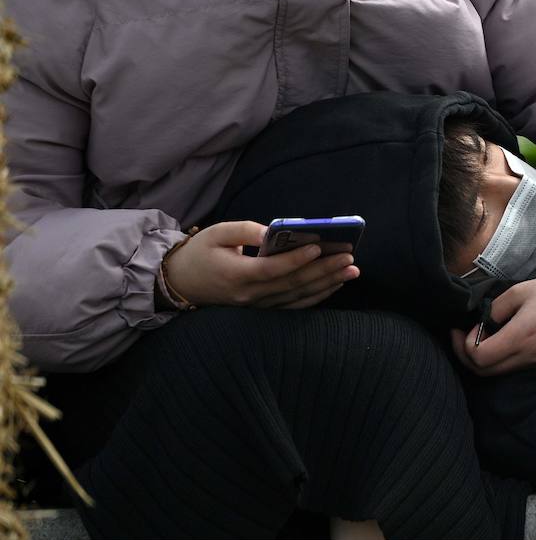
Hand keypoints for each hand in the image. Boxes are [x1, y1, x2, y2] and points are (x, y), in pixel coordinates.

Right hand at [162, 220, 359, 308]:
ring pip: (297, 297)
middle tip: (349, 257)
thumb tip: (274, 231)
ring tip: (351, 271)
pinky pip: (293, 306)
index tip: (319, 246)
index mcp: (236, 274)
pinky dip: (316, 296)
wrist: (179, 283)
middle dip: (324, 270)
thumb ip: (246, 230)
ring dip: (327, 284)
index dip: (296, 259)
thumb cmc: (200, 253)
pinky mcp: (262, 309)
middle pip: (292, 284)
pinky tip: (334, 285)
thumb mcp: (217, 232)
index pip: (272, 269)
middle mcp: (249, 295)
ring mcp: (256, 306)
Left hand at [451, 259, 535, 375]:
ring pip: (496, 373)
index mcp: (521, 336)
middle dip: (465, 355)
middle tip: (460, 335)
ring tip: (475, 338)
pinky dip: (496, 361)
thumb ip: (496, 308)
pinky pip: (509, 369)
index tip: (465, 327)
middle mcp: (527, 356)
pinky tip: (495, 342)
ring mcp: (535, 363)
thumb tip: (483, 323)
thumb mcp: (520, 291)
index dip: (465, 344)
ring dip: (480, 360)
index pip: (479, 356)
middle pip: (483, 371)